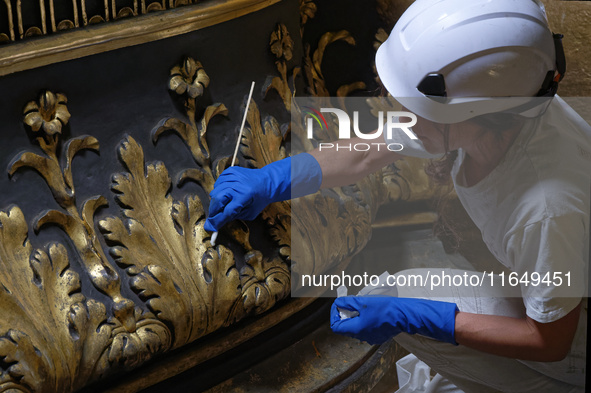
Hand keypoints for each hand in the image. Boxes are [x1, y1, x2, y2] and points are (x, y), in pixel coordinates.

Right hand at [204, 153, 321, 231]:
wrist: (266, 182)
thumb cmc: (259, 199)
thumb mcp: (250, 213)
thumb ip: (234, 216)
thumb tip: (218, 221)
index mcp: (245, 196)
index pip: (226, 211)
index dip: (217, 221)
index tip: (210, 227)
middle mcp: (238, 185)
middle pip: (217, 199)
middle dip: (213, 210)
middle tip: (215, 216)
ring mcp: (233, 176)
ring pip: (215, 191)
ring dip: (216, 200)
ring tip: (225, 202)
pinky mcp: (230, 171)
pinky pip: (218, 182)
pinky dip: (219, 189)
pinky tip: (227, 192)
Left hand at [330, 296, 458, 344]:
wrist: (404, 315)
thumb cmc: (384, 308)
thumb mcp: (362, 302)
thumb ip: (347, 303)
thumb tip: (338, 303)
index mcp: (356, 330)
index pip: (336, 327)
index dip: (334, 315)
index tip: (338, 305)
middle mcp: (362, 337)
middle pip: (346, 327)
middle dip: (345, 314)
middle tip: (349, 303)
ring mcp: (371, 338)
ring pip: (356, 328)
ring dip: (355, 317)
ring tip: (360, 306)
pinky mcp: (379, 336)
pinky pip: (366, 329)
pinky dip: (364, 320)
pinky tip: (370, 311)